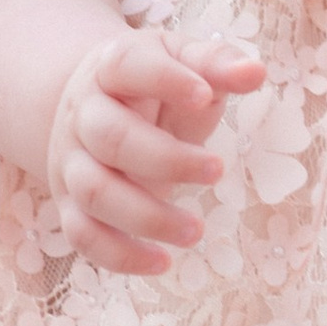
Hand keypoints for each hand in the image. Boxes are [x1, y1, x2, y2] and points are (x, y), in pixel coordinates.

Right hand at [46, 30, 263, 274]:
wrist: (92, 108)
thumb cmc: (153, 85)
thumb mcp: (183, 61)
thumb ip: (218, 64)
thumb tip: (257, 72)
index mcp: (111, 68)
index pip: (128, 66)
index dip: (165, 80)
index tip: (205, 96)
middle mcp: (83, 114)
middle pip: (112, 138)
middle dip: (166, 160)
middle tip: (217, 171)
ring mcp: (72, 161)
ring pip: (96, 193)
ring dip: (147, 217)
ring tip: (196, 231)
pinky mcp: (70, 203)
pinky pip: (84, 236)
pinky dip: (119, 256)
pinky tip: (163, 264)